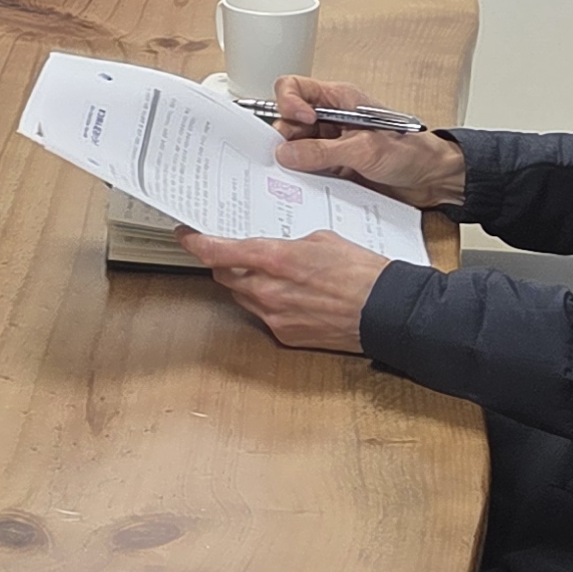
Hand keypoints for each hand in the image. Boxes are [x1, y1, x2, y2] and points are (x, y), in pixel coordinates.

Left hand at [178, 229, 388, 353]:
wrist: (386, 312)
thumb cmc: (362, 273)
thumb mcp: (322, 239)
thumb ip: (288, 244)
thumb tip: (274, 250)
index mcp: (275, 259)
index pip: (219, 251)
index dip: (196, 242)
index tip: (186, 236)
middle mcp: (268, 291)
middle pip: (225, 276)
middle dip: (226, 263)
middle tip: (235, 252)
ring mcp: (274, 316)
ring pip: (243, 297)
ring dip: (248, 284)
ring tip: (273, 274)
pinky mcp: (285, 336)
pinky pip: (263, 316)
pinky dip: (268, 304)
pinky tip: (291, 296)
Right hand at [269, 77, 463, 208]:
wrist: (434, 179)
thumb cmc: (413, 151)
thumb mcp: (365, 149)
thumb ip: (323, 151)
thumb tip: (286, 153)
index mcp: (339, 99)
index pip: (295, 88)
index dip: (288, 102)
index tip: (299, 121)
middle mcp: (331, 119)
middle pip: (288, 121)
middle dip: (286, 139)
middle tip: (292, 157)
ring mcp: (331, 144)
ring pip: (295, 148)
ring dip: (295, 162)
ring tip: (303, 175)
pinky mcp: (334, 167)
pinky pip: (308, 170)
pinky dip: (305, 178)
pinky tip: (310, 187)